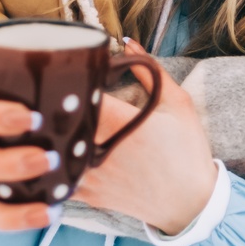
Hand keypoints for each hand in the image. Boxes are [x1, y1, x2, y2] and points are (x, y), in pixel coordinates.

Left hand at [73, 41, 217, 235]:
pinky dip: (56, 158)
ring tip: (54, 114)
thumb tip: (127, 42)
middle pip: (63, 119)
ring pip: (56, 148)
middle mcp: (101, 152)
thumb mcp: (177, 103)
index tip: (76, 70)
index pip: (82, 95)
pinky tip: (60, 144)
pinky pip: (60, 173)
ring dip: (54, 130)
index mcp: (123, 124)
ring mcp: (92, 177)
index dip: (75, 80)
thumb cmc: (187, 149)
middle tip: (59, 87)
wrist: (190, 203)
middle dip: (60, 102)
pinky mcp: (88, 195)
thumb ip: (150, 70)